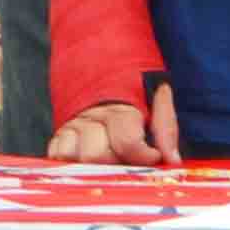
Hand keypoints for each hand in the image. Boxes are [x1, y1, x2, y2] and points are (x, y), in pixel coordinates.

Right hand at [48, 83, 179, 165]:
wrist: (100, 62)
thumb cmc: (134, 90)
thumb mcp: (156, 101)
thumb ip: (165, 128)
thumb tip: (172, 159)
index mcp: (119, 108)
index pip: (126, 140)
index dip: (141, 155)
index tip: (152, 157)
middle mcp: (92, 117)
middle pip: (96, 155)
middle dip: (115, 165)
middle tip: (128, 162)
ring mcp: (73, 126)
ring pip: (75, 158)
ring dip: (92, 167)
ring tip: (108, 163)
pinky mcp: (59, 135)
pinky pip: (57, 156)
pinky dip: (71, 163)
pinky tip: (86, 162)